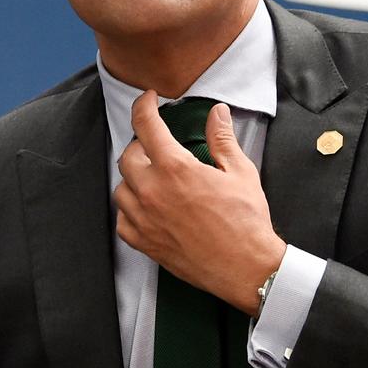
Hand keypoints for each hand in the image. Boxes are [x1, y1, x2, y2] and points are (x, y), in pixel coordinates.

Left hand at [114, 90, 286, 314]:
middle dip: (141, 144)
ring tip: (153, 176)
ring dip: (133, 176)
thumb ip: (222, 139)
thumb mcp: (240, 171)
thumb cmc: (245, 221)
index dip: (143, 106)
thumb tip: (217, 113)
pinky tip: (147, 206)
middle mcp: (153, 191)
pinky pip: (122, 219)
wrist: (245, 267)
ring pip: (121, 187)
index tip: (148, 100)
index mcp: (176, 168)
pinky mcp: (144, 242)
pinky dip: (130, 208)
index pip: (146, 126)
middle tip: (158, 146)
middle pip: (128, 155)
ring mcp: (145, 219)